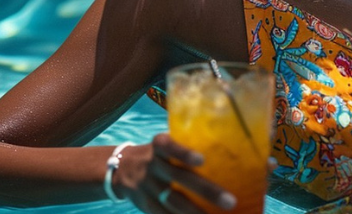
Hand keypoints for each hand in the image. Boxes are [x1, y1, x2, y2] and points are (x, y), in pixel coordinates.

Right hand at [114, 133, 237, 212]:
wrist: (120, 168)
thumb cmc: (157, 154)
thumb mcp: (163, 144)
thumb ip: (185, 144)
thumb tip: (227, 145)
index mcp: (158, 146)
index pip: (169, 146)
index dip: (184, 153)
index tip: (202, 160)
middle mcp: (152, 165)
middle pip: (179, 178)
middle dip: (206, 191)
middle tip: (230, 201)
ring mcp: (148, 187)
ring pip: (174, 202)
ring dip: (195, 212)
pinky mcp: (146, 205)